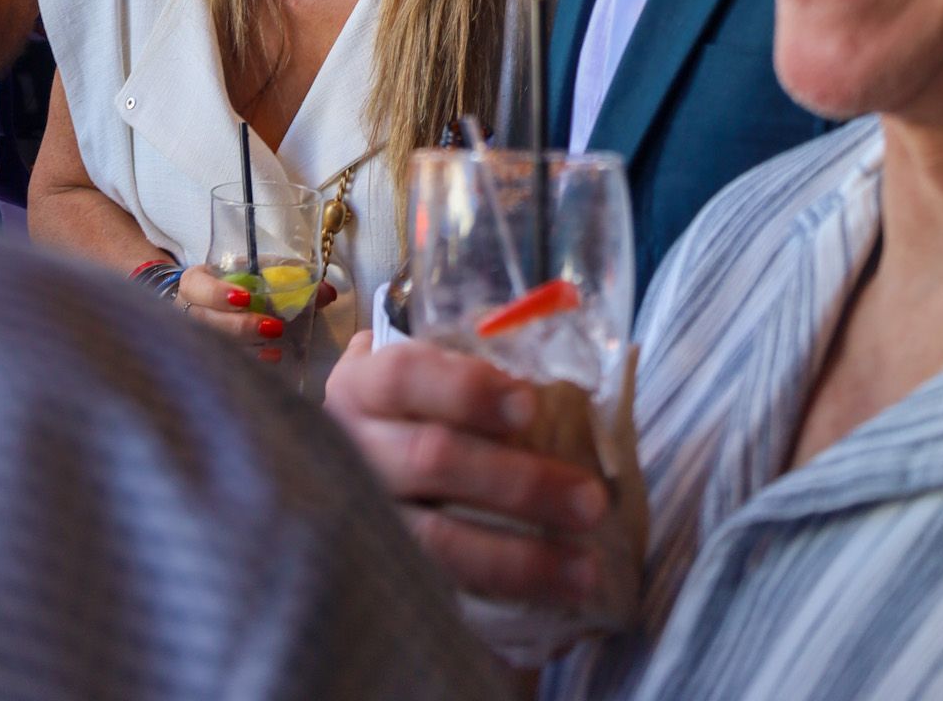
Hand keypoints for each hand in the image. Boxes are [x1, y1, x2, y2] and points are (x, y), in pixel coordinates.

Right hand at [176, 264, 336, 365]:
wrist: (215, 305)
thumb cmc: (237, 285)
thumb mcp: (257, 274)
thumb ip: (289, 279)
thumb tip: (328, 292)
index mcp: (195, 283)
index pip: (196, 286)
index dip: (217, 293)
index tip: (245, 298)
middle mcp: (188, 311)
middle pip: (204, 321)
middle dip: (240, 325)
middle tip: (273, 326)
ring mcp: (194, 337)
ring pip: (213, 345)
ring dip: (245, 345)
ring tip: (275, 344)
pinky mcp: (206, 357)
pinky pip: (224, 363)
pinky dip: (250, 360)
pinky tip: (270, 358)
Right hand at [324, 334, 619, 607]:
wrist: (353, 470)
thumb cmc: (408, 411)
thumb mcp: (419, 375)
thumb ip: (463, 359)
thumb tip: (562, 336)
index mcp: (361, 387)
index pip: (403, 377)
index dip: (465, 388)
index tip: (528, 402)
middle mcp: (352, 450)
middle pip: (431, 460)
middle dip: (518, 482)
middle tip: (590, 500)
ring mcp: (361, 518)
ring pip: (436, 542)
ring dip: (519, 558)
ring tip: (586, 569)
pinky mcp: (378, 571)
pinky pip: (440, 591)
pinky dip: (498, 599)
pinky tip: (551, 605)